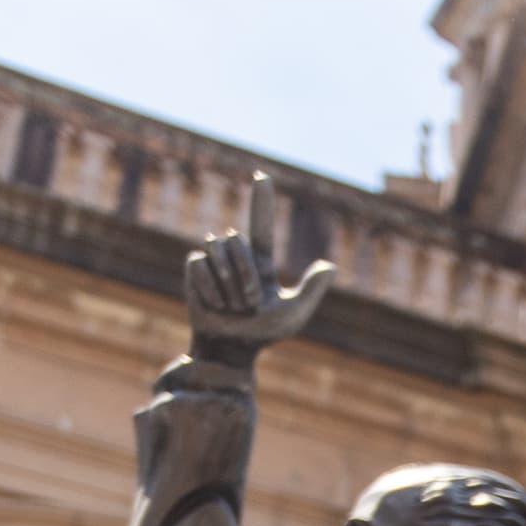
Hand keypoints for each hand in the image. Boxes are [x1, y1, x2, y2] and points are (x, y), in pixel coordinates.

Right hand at [184, 175, 334, 351]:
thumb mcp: (293, 315)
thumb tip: (331, 266)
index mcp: (261, 262)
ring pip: (217, 248)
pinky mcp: (195, 270)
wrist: (232, 350)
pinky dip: (208, 286)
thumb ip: (311, 290)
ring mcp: (214, 262)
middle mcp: (237, 258)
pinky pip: (198, 263)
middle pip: (236, 239)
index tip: (261, 175)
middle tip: (249, 304)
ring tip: (232, 305)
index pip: (261, 225)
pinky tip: (214, 304)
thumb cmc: (263, 334)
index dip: (261, 200)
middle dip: (243, 273)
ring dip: (227, 281)